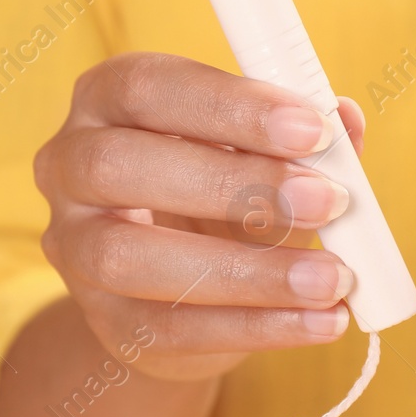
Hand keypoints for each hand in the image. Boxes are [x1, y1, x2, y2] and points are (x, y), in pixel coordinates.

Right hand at [33, 52, 363, 381]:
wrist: (180, 283)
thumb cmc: (225, 189)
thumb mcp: (261, 150)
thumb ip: (302, 135)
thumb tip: (346, 117)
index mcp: (107, 99)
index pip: (149, 86)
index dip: (230, 106)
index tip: (315, 130)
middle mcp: (69, 166)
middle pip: (121, 166)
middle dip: (234, 184)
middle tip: (329, 200)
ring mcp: (75, 249)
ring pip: (132, 260)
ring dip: (248, 272)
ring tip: (333, 278)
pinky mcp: (106, 323)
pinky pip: (171, 330)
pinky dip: (259, 327)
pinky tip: (322, 320)